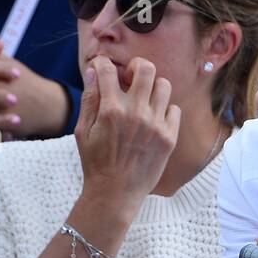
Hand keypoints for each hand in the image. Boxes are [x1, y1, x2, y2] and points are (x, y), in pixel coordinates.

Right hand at [75, 56, 179, 207]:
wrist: (115, 194)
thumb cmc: (95, 161)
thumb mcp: (83, 130)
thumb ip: (89, 98)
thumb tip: (92, 71)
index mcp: (111, 110)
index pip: (108, 69)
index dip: (102, 64)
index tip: (103, 68)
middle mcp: (136, 113)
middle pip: (145, 68)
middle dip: (136, 67)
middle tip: (130, 78)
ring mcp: (155, 124)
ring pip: (164, 85)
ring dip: (152, 88)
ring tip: (143, 100)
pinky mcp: (169, 137)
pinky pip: (174, 108)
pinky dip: (164, 110)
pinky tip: (152, 119)